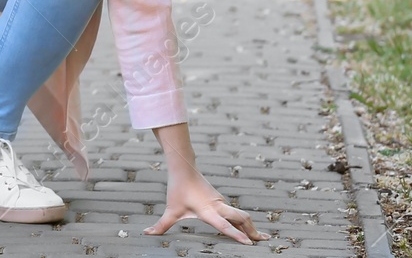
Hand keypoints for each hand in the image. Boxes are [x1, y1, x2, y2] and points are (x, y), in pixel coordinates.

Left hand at [145, 171, 269, 244]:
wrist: (184, 168)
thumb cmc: (178, 190)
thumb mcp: (170, 210)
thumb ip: (161, 225)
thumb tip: (147, 233)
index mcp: (207, 211)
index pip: (224, 225)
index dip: (236, 234)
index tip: (249, 243)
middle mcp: (218, 207)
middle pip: (241, 218)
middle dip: (253, 231)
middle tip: (264, 242)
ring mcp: (222, 203)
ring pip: (241, 215)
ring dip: (252, 226)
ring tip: (263, 238)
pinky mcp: (222, 201)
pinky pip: (237, 212)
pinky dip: (246, 221)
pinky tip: (249, 227)